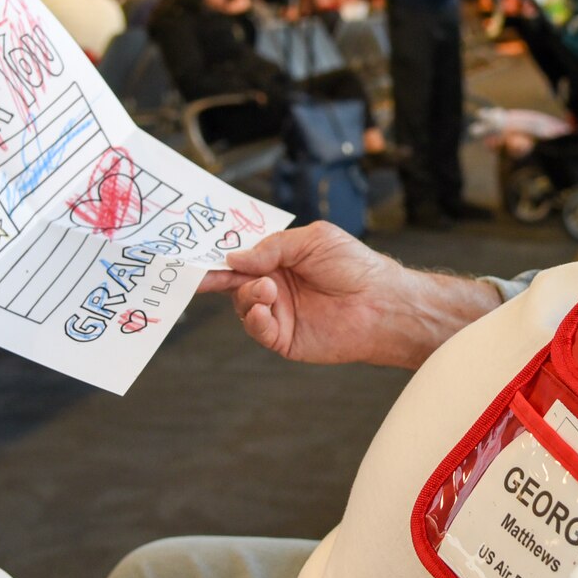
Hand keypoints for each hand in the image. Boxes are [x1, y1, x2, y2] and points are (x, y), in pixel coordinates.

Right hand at [199, 222, 412, 365]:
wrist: (381, 303)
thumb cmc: (355, 266)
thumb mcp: (313, 240)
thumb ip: (271, 247)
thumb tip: (233, 259)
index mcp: (279, 259)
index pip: (241, 256)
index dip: (219, 255)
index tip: (196, 255)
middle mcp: (275, 285)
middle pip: (232, 281)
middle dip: (215, 277)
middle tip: (201, 275)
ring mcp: (278, 312)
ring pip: (242, 304)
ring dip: (247, 295)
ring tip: (268, 288)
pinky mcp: (284, 337)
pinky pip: (257, 329)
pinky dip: (253, 318)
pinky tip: (264, 307)